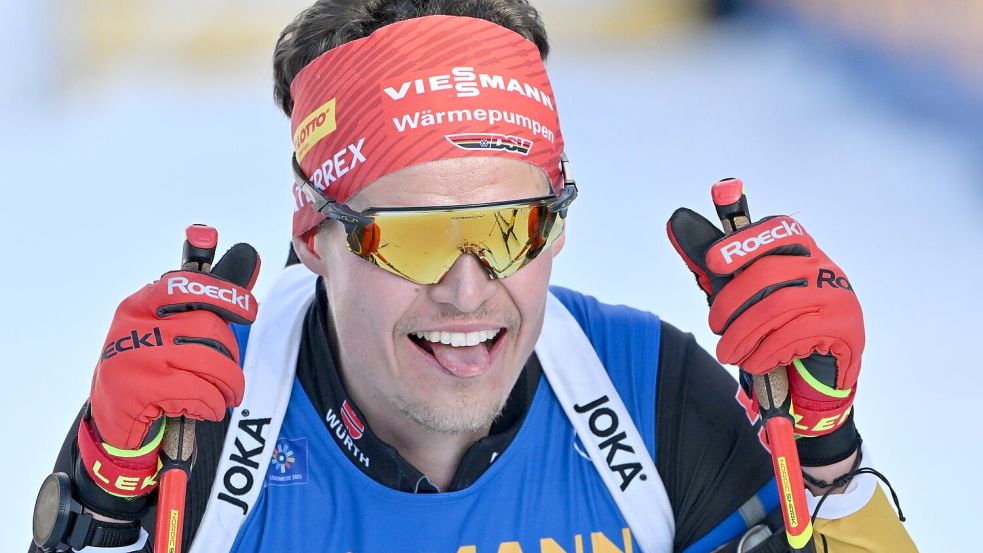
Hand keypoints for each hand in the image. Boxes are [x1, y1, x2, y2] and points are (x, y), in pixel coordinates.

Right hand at [77, 242, 259, 497]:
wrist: (113, 421)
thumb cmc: (150, 370)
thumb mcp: (167, 332)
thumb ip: (204, 300)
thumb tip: (249, 256)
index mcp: (140, 306)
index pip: (185, 287)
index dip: (224, 294)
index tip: (249, 310)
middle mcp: (134, 326)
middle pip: (208, 328)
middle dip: (231, 357)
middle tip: (232, 380)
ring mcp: (135, 358)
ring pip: (210, 362)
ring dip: (228, 386)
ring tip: (227, 397)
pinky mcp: (140, 392)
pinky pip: (198, 392)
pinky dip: (213, 404)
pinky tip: (209, 409)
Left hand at [667, 209, 862, 436]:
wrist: (822, 376)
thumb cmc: (779, 327)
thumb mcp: (750, 296)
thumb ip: (721, 267)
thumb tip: (676, 225)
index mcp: (801, 250)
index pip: (775, 231)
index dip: (743, 243)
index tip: (714, 261)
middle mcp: (823, 266)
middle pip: (766, 273)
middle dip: (729, 304)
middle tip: (715, 328)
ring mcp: (837, 295)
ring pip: (775, 307)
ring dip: (742, 335)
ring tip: (728, 354)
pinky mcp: (844, 327)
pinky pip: (792, 335)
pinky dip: (764, 352)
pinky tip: (754, 363)